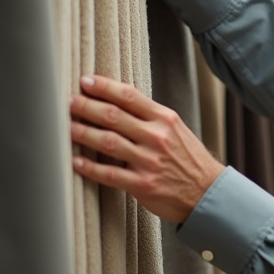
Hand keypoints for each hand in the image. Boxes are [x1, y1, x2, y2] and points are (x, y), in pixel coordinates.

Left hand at [70, 74, 224, 223]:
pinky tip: (75, 160)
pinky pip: (109, 174)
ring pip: (107, 142)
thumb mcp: (175, 129)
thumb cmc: (189, 159)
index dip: (104, 87)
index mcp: (164, 119)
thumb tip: (117, 102)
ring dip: (82, 132)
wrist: (208, 192)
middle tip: (67, 101)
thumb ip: (149, 116)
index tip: (85, 81)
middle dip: (86, 106)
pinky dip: (89, 167)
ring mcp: (149, 161)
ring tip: (65, 126)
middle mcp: (156, 137)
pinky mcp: (142, 185)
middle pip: (113, 116)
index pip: (129, 96)